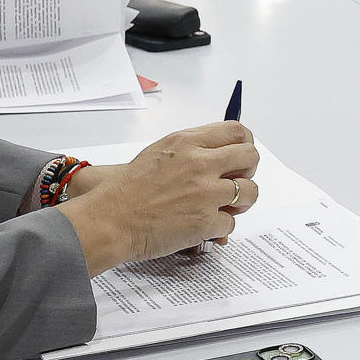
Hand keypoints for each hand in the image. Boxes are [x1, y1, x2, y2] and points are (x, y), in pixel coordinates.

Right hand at [57, 123, 259, 271]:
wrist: (109, 220)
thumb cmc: (126, 190)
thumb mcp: (159, 153)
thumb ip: (191, 149)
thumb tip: (219, 153)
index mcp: (187, 142)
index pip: (237, 131)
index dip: (244, 145)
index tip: (241, 157)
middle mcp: (199, 163)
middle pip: (251, 157)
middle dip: (248, 171)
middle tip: (236, 182)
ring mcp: (205, 193)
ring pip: (250, 191)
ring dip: (241, 202)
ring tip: (225, 207)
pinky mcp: (205, 221)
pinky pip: (231, 223)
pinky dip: (220, 227)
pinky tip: (203, 226)